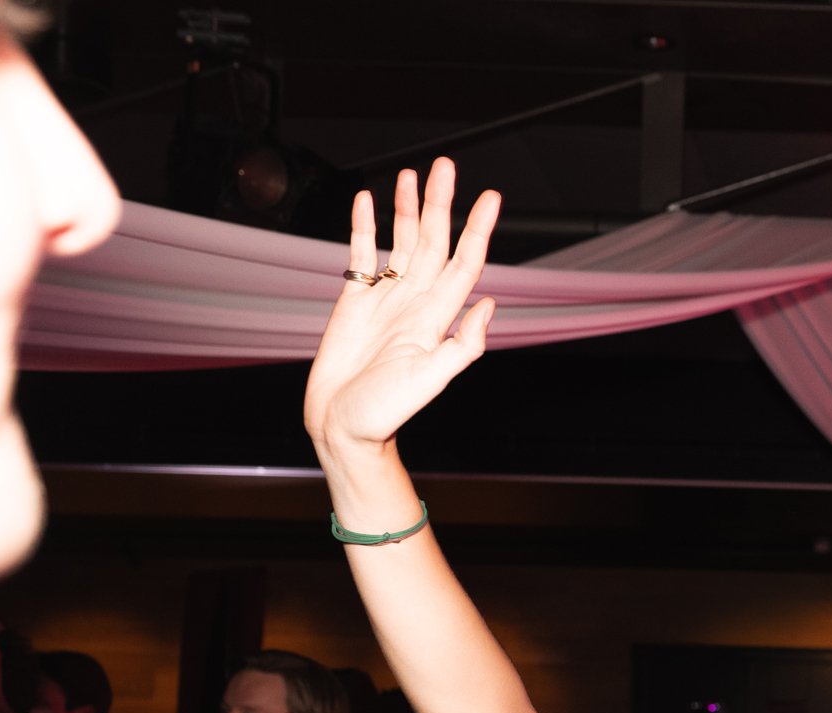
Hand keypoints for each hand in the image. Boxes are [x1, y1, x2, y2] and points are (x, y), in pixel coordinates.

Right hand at [303, 157, 500, 456]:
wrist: (341, 426)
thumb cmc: (385, 413)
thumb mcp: (429, 380)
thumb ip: (462, 344)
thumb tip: (489, 305)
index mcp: (436, 319)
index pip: (463, 264)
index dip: (476, 230)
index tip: (490, 198)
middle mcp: (415, 303)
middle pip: (433, 243)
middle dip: (441, 205)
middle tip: (447, 166)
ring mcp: (385, 300)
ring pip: (402, 243)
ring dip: (408, 209)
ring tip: (414, 176)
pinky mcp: (354, 302)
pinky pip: (362, 257)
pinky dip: (364, 228)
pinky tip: (366, 201)